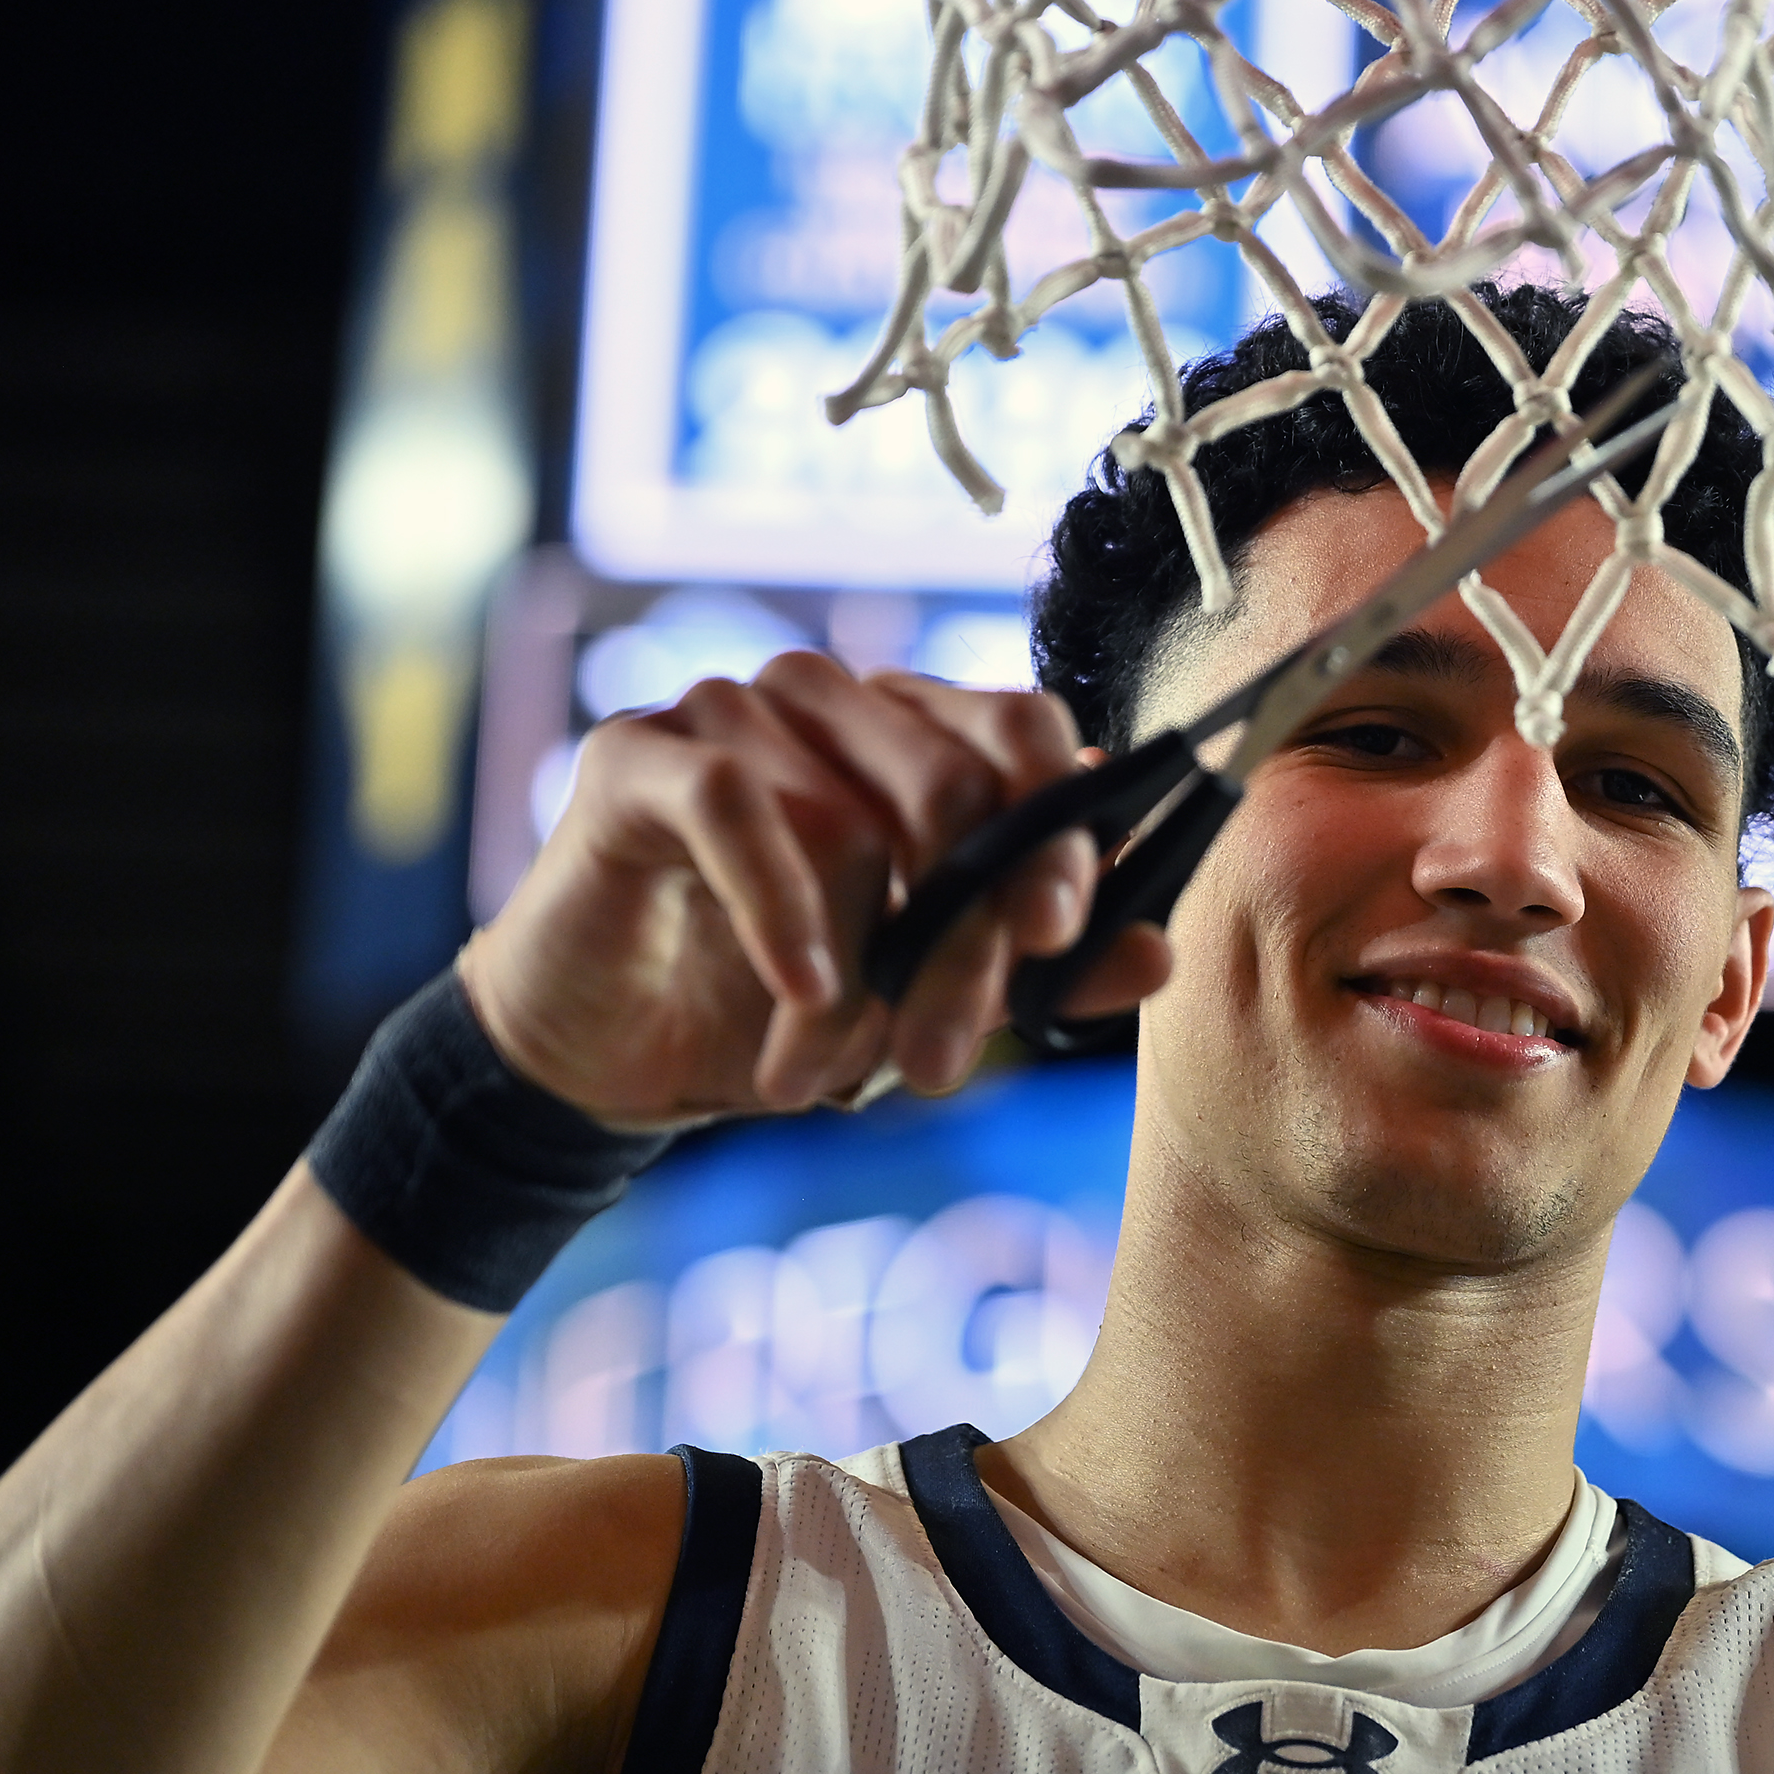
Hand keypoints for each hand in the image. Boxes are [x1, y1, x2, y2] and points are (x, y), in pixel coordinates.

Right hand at [458, 657, 1166, 1126]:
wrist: (615, 1053)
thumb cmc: (782, 1003)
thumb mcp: (934, 996)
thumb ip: (1045, 970)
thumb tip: (1158, 950)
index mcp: (918, 732)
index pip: (1025, 731)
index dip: (1059, 827)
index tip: (1061, 937)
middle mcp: (834, 701)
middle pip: (953, 788)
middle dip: (964, 942)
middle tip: (946, 1059)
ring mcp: (732, 712)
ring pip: (850, 823)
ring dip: (853, 973)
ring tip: (820, 1072)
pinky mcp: (639, 755)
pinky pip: (736, 809)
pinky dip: (781, 912)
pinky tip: (799, 996)